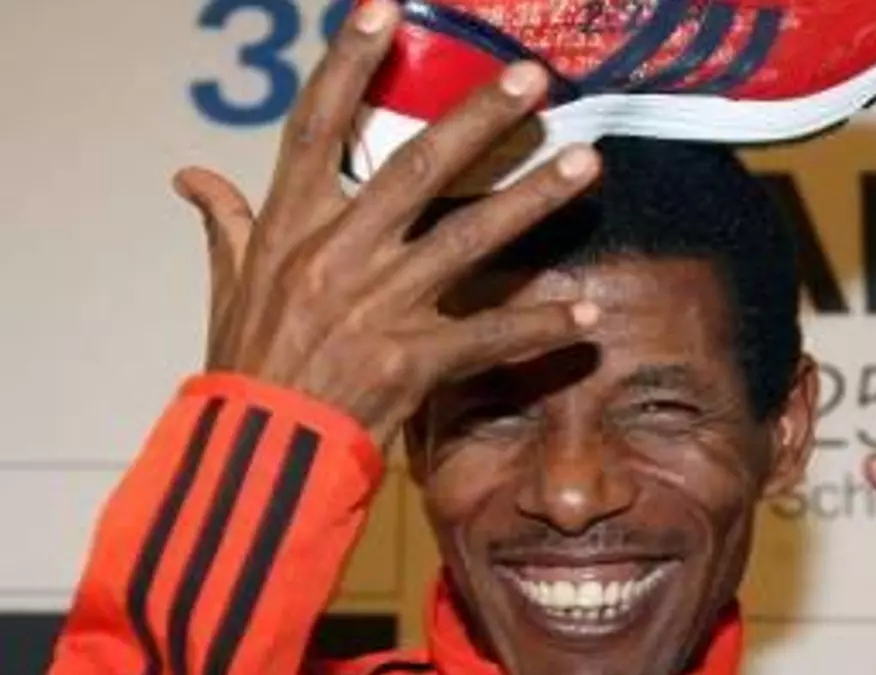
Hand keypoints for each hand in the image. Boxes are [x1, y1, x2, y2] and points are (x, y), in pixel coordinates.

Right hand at [171, 0, 600, 446]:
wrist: (258, 452)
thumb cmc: (248, 364)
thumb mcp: (228, 287)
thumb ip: (226, 224)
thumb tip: (189, 176)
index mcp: (291, 226)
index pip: (316, 125)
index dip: (347, 63)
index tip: (384, 8)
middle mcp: (337, 253)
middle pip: (415, 168)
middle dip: (478, 120)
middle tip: (534, 80)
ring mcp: (377, 306)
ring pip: (467, 239)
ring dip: (531, 200)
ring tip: (586, 165)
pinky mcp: (409, 361)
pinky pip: (485, 336)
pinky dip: (536, 326)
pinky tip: (585, 314)